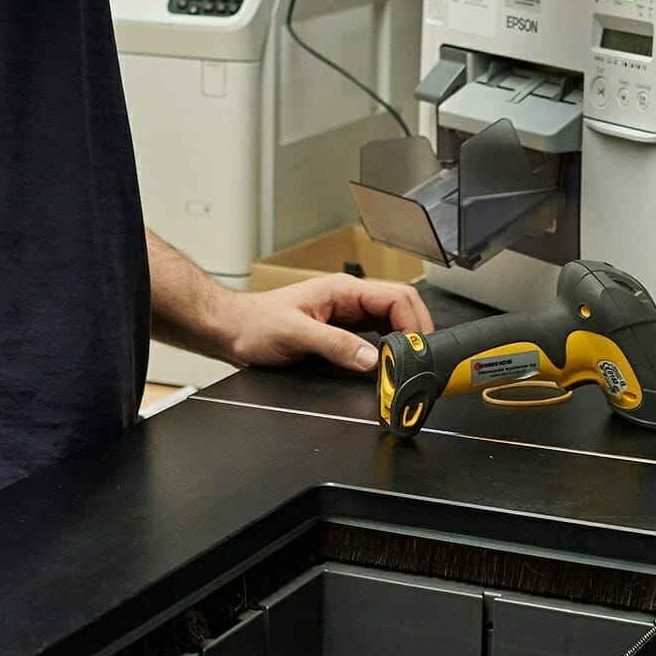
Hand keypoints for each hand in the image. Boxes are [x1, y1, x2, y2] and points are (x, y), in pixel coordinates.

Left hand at [218, 274, 434, 371]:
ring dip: (404, 341)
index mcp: (343, 290)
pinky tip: (388, 364)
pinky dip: (390, 349)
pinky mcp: (342, 329)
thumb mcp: (295, 334)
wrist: (234, 330)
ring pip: (391, 321)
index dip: (414, 323)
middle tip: (420, 362)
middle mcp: (349, 299)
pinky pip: (377, 335)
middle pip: (401, 307)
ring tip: (409, 365)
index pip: (396, 297)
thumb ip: (335, 345)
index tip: (418, 351)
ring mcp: (347, 313)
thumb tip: (372, 359)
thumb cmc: (257, 324)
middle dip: (416, 332)